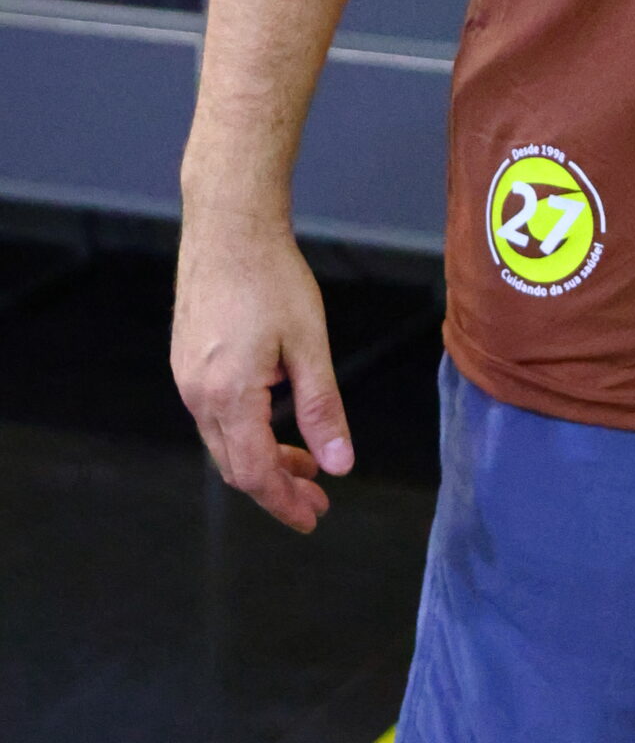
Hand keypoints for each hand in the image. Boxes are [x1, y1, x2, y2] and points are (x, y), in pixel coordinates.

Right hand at [171, 220, 352, 531]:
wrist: (228, 225)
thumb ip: (322, 409)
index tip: (313, 517)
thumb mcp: (309, 344)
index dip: (284, 502)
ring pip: (223, 442)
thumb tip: (340, 465)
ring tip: (306, 463)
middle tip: (316, 498)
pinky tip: (276, 420)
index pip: (255, 473)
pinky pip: (214, 415)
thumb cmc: (271, 276)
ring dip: (263, 459)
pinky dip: (246, 431)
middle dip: (276, 488)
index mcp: (229, 395)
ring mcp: (186, 378)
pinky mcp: (186, 362)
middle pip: (235, 465)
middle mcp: (198, 394)